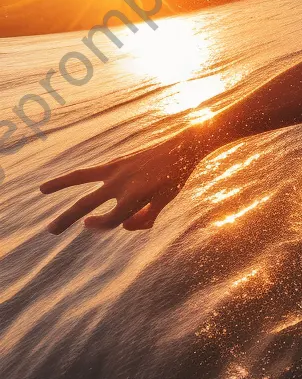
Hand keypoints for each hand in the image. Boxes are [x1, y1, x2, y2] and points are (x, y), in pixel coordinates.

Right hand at [39, 131, 206, 233]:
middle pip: (86, 205)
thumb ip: (145, 217)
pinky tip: (55, 182)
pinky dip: (72, 177)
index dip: (103, 226)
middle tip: (50, 231)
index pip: (110, 221)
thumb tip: (123, 225)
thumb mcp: (166, 201)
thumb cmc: (177, 177)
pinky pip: (89, 172)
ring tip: (42, 191)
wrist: (183, 147)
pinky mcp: (116, 163)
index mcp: (135, 197)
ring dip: (59, 188)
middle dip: (66, 219)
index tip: (94, 224)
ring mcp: (117, 171)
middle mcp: (121, 184)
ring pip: (81, 182)